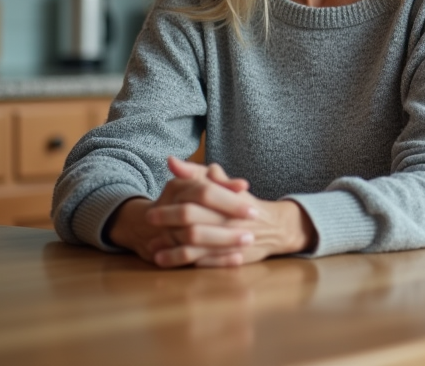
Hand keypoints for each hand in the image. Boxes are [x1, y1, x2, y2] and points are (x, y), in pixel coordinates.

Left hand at [111, 157, 315, 267]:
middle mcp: (230, 221)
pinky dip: (185, 263)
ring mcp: (231, 241)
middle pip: (194, 224)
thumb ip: (197, 173)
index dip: (174, 204)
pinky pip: (205, 263)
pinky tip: (168, 260)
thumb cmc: (243, 203)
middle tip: (150, 224)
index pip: (199, 198)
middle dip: (169, 225)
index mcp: (228, 199)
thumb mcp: (223, 185)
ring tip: (153, 250)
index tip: (152, 209)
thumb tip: (171, 161)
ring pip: (196, 248)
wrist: (274, 227)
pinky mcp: (233, 259)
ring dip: (171, 251)